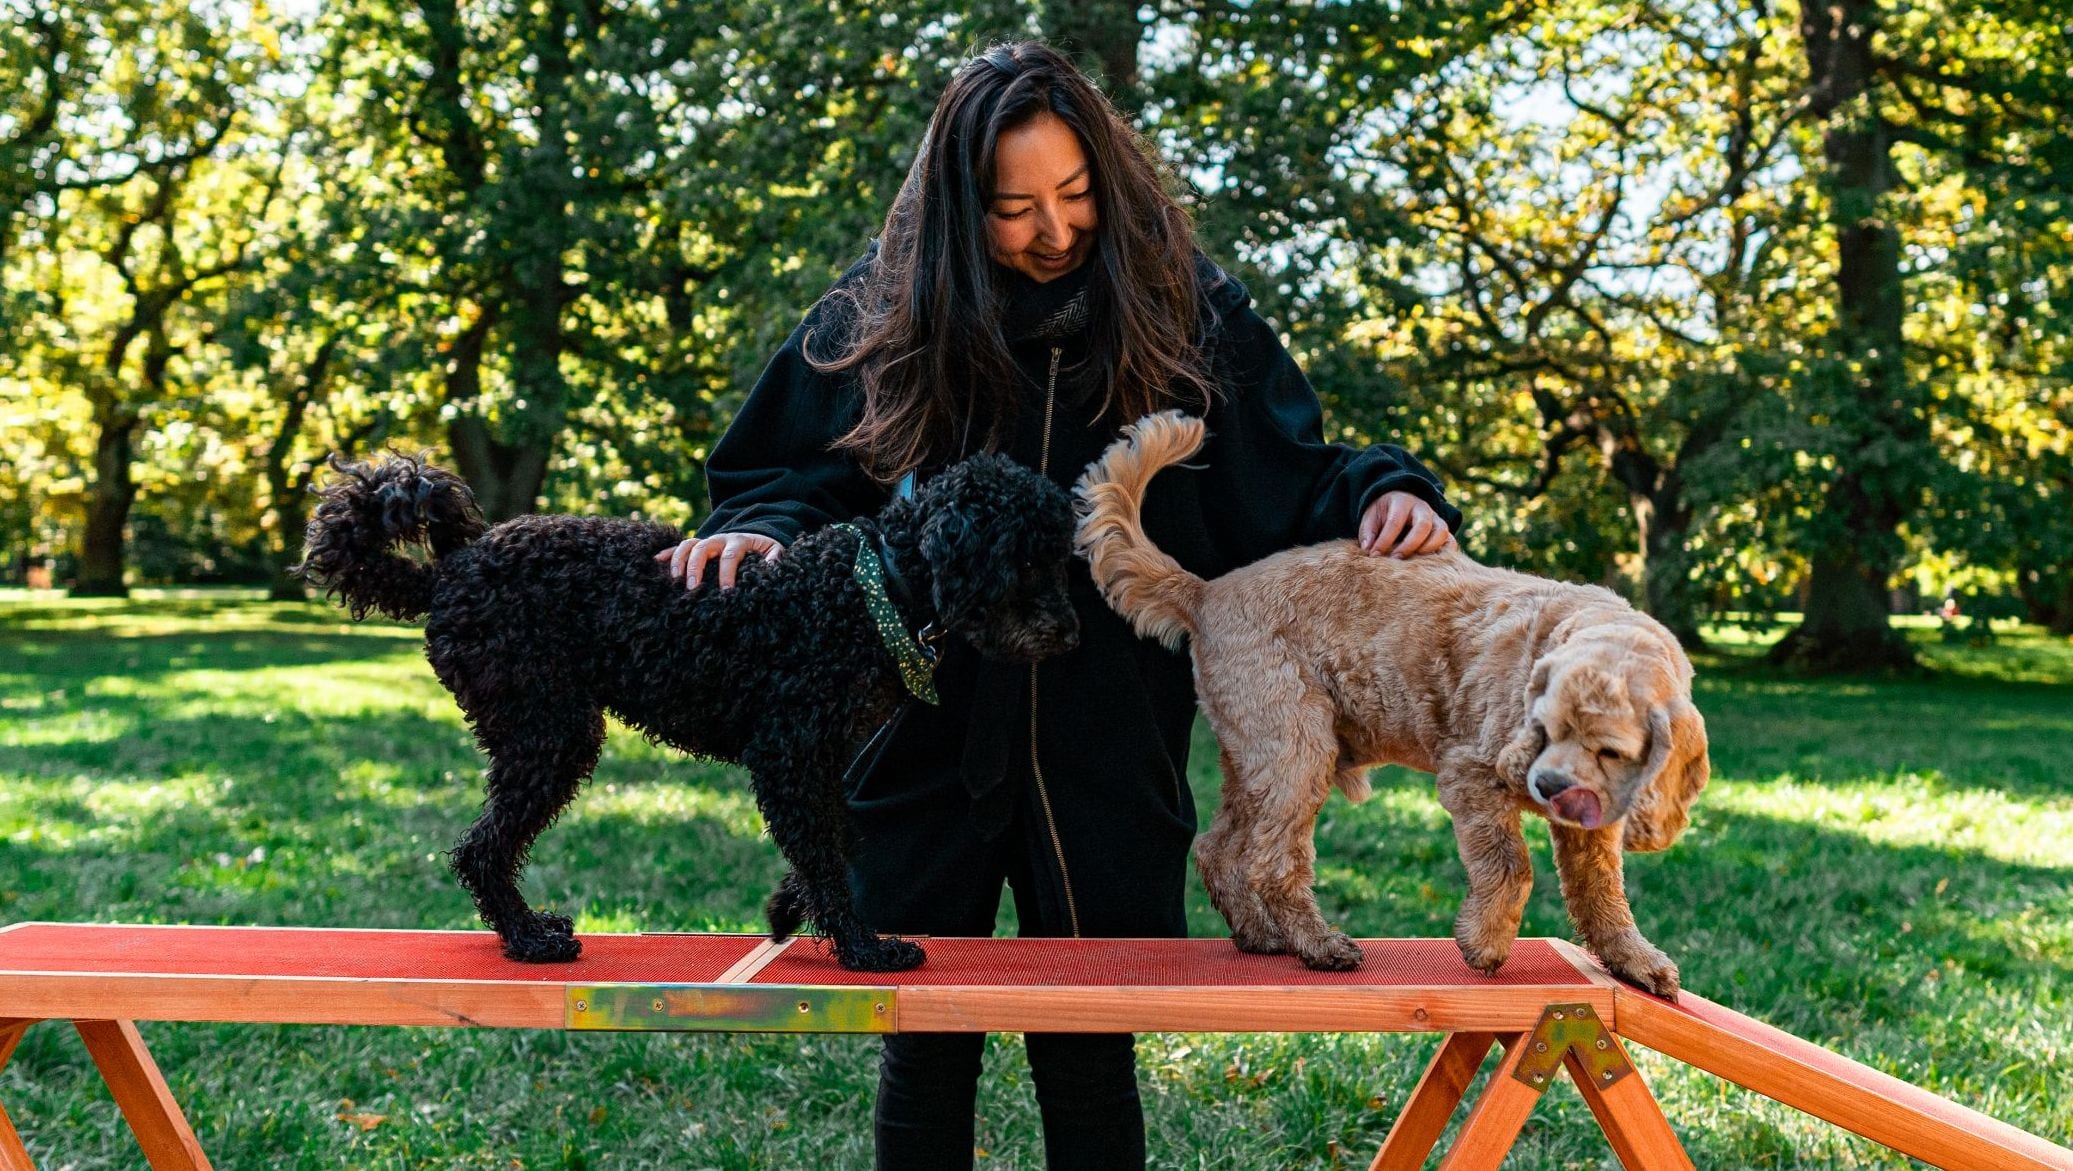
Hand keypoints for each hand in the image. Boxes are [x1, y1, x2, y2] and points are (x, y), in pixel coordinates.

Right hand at [654, 532, 784, 590]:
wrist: (755, 536)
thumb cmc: (764, 549)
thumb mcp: (774, 550)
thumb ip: (774, 558)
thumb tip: (770, 568)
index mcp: (739, 541)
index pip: (731, 557)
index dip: (727, 574)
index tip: (725, 592)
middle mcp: (719, 539)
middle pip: (703, 548)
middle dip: (696, 567)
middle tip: (692, 588)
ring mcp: (706, 541)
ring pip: (687, 545)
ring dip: (679, 561)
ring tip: (674, 580)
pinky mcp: (697, 547)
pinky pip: (678, 547)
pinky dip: (667, 553)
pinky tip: (656, 562)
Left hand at [1359, 491, 1454, 557]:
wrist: (1400, 504)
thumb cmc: (1383, 514)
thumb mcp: (1371, 518)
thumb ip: (1368, 533)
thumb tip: (1369, 550)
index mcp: (1402, 502)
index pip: (1395, 521)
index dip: (1385, 540)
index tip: (1375, 556)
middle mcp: (1422, 508)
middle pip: (1423, 525)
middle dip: (1409, 545)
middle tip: (1396, 560)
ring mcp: (1436, 519)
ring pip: (1441, 532)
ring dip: (1429, 549)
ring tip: (1415, 564)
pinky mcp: (1443, 531)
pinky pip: (1451, 542)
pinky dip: (1445, 554)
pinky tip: (1431, 566)